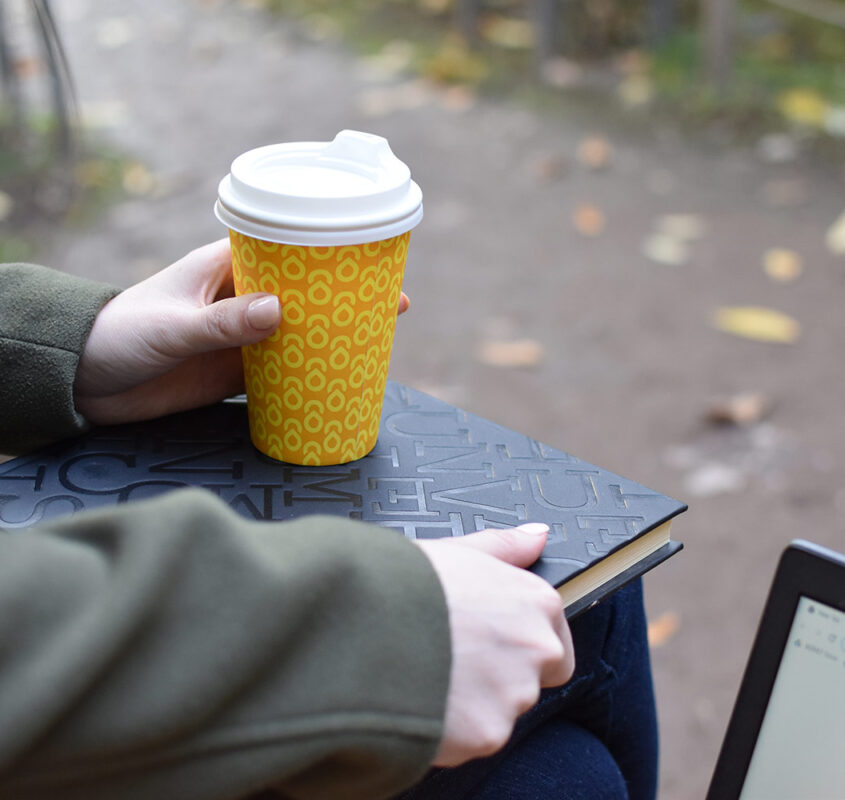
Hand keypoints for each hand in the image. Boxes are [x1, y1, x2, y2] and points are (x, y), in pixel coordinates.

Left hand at [74, 239, 409, 424]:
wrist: (87, 380)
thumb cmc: (121, 334)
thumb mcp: (173, 326)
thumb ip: (222, 323)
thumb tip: (280, 312)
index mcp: (225, 267)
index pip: (289, 252)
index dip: (331, 256)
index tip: (370, 263)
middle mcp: (240, 297)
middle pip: (305, 293)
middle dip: (345, 298)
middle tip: (392, 304)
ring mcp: (241, 335)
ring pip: (299, 330)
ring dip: (332, 336)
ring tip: (376, 340)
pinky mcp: (235, 370)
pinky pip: (282, 367)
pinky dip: (308, 371)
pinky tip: (336, 376)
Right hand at [416, 524, 574, 766]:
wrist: (360, 623)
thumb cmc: (404, 584)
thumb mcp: (458, 550)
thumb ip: (505, 547)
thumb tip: (537, 537)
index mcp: (535, 602)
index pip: (555, 641)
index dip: (518, 645)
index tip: (487, 643)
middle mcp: (537, 648)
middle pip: (531, 680)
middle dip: (498, 678)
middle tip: (453, 660)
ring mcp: (515, 693)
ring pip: (500, 712)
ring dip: (472, 704)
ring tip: (428, 675)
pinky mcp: (487, 733)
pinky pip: (472, 738)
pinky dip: (450, 729)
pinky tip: (421, 700)